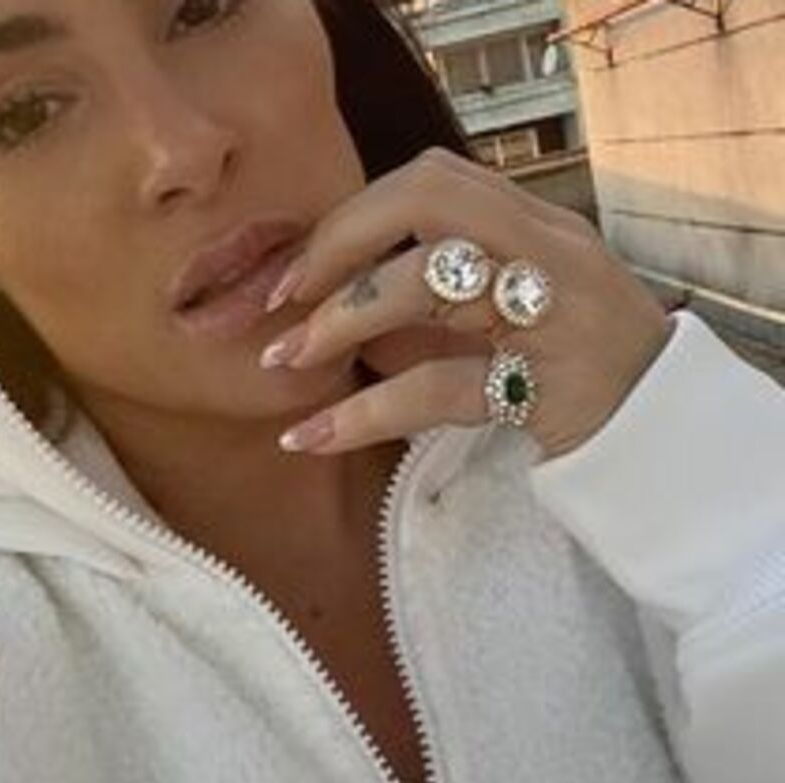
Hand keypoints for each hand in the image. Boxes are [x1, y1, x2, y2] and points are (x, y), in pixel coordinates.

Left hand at [261, 147, 674, 462]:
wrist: (666, 435)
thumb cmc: (576, 366)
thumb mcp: (521, 300)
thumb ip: (453, 277)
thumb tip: (341, 287)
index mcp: (535, 223)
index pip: (430, 179)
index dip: (351, 215)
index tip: (298, 268)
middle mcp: (549, 247)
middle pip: (425, 197)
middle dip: (337, 242)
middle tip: (282, 299)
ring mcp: (555, 308)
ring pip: (424, 283)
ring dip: (337, 322)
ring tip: (282, 363)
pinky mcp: (550, 381)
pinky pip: (437, 386)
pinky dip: (362, 413)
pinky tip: (309, 437)